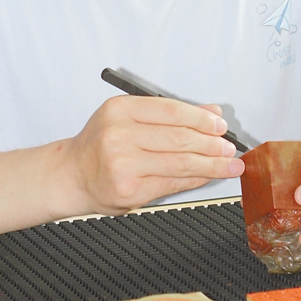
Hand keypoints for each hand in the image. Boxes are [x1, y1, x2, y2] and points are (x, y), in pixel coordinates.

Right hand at [61, 95, 244, 216]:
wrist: (71, 175)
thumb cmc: (100, 145)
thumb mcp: (127, 118)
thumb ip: (168, 115)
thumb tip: (211, 114)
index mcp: (119, 110)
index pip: (171, 111)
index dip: (201, 119)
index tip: (220, 125)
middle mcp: (118, 135)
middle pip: (179, 138)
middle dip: (211, 144)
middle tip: (229, 147)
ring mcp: (123, 164)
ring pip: (180, 163)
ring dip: (211, 164)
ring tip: (229, 164)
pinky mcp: (129, 190)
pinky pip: (172, 184)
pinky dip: (195, 180)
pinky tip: (208, 175)